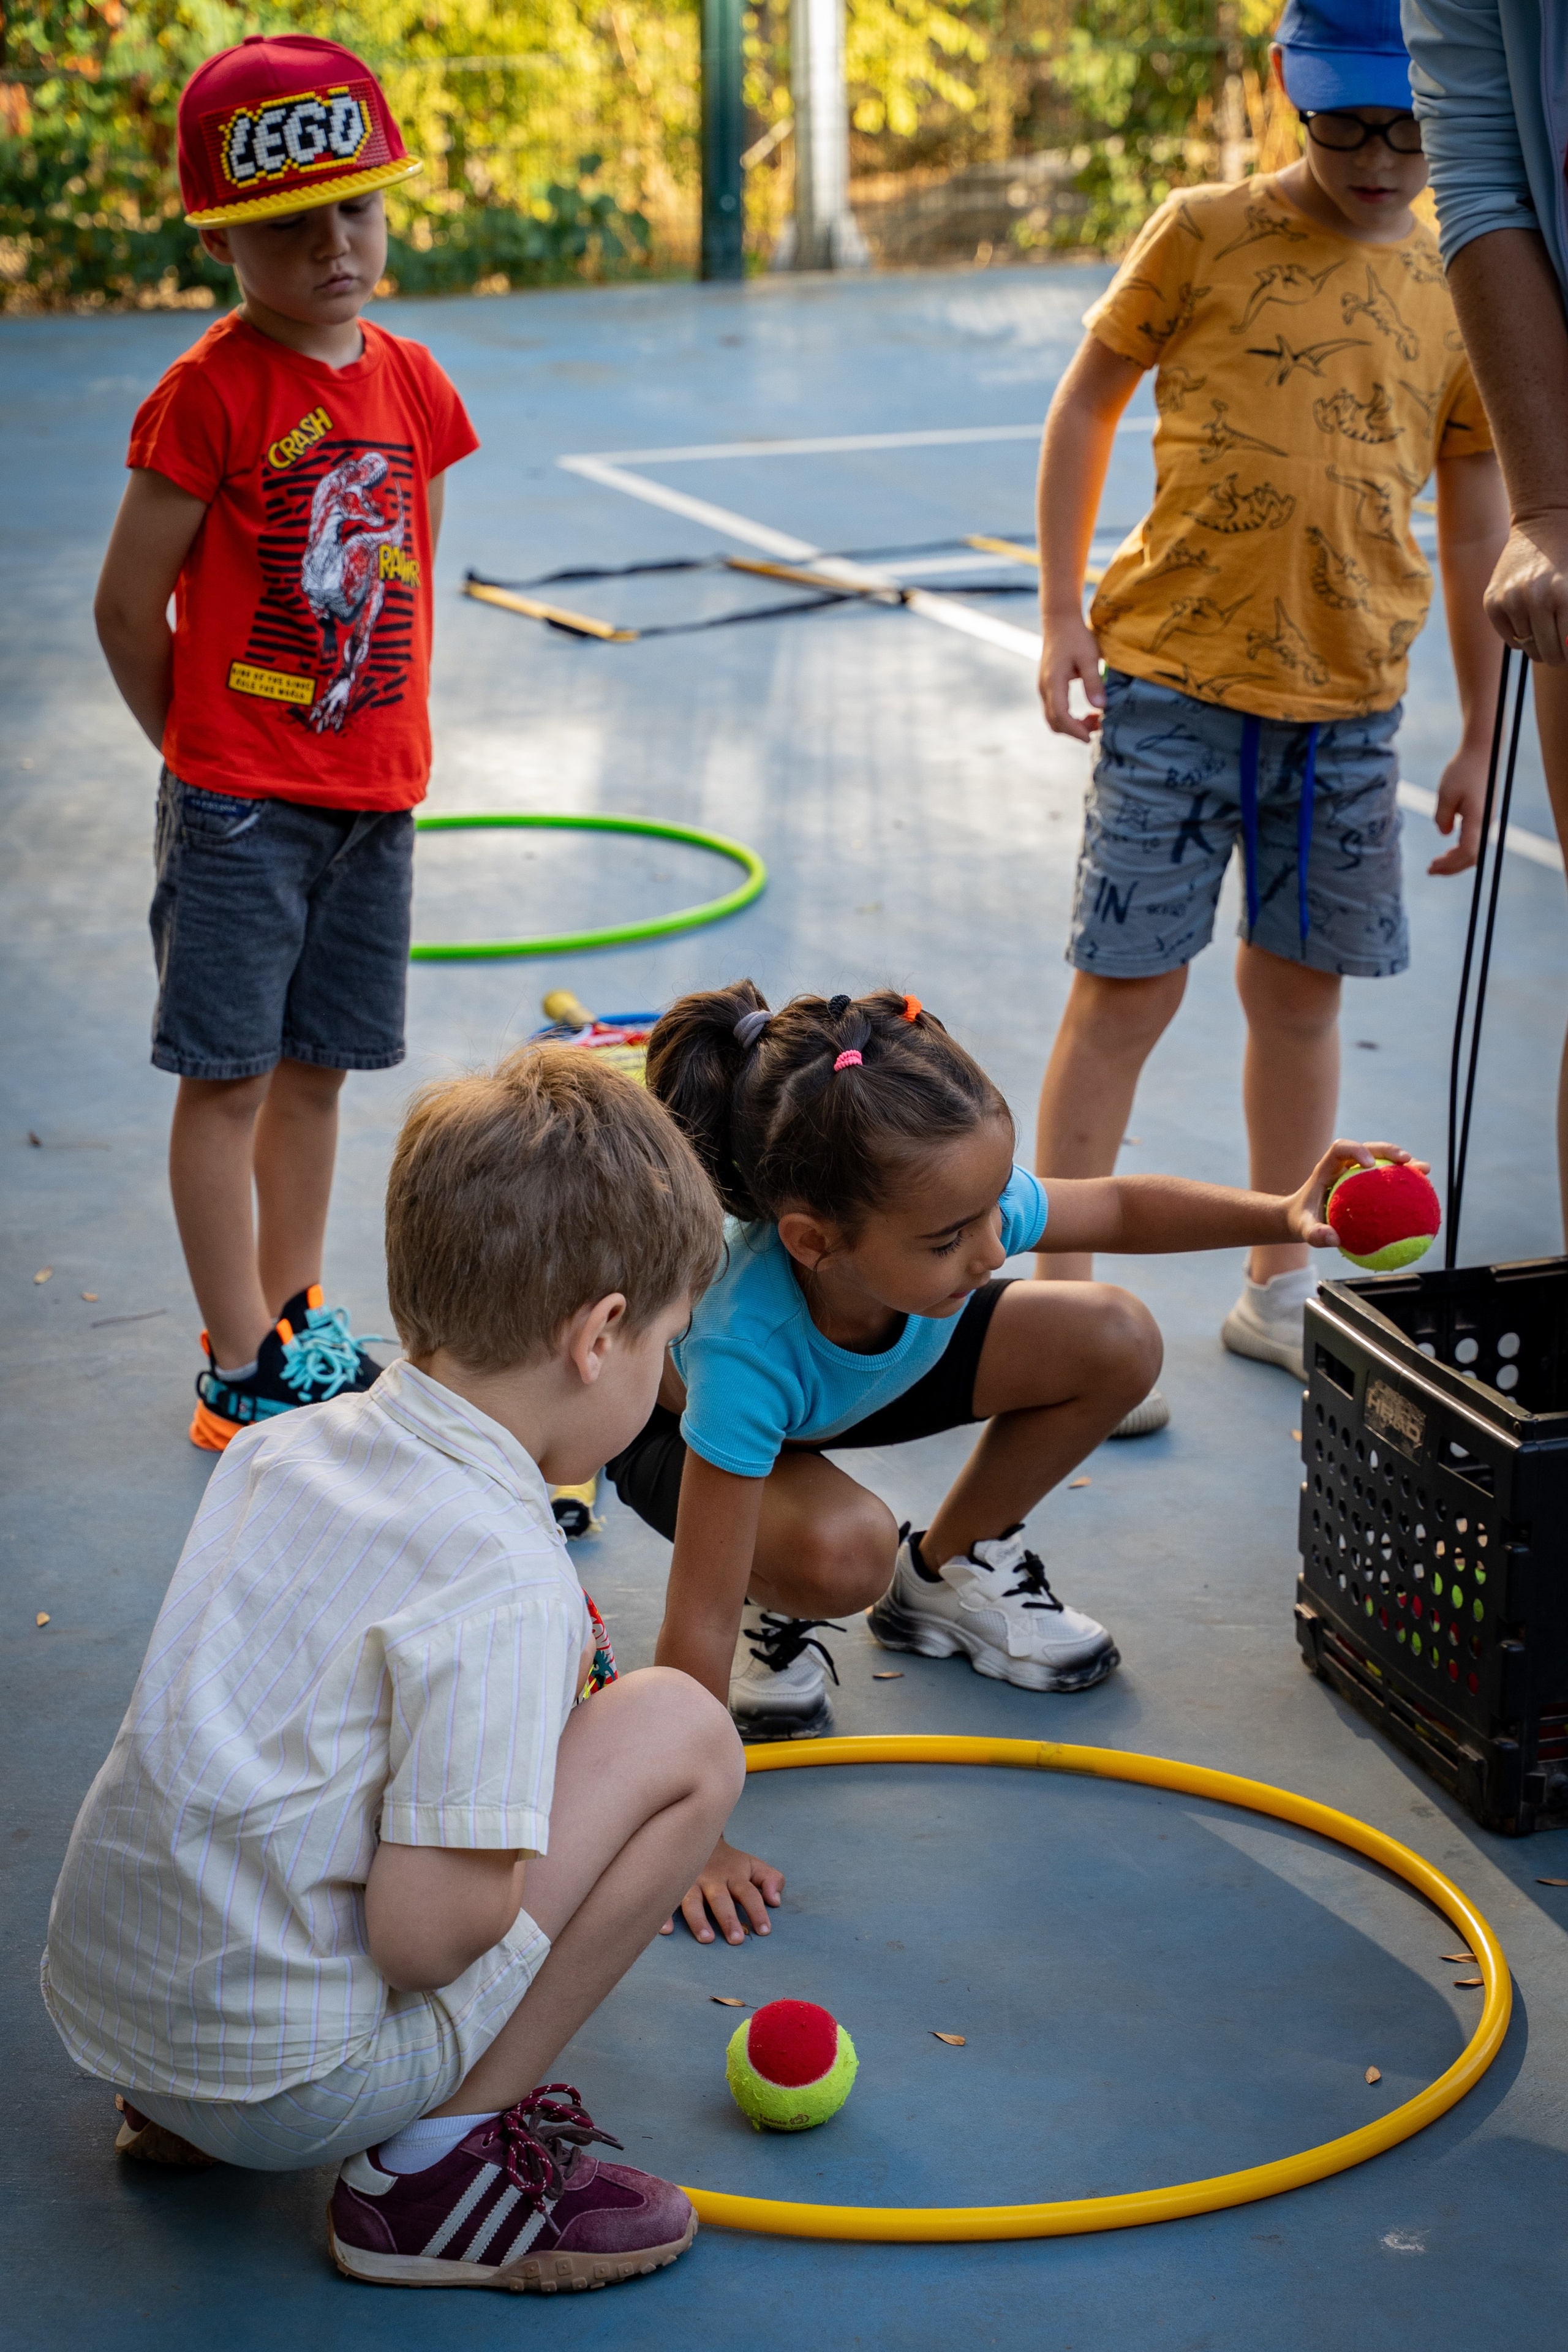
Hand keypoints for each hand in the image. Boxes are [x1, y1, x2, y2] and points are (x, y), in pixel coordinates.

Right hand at [658, 1836, 784, 1946]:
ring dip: (699, 1919)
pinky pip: (667, 1900)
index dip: (757, 1911)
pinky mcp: (672, 1886)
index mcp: (734, 1875)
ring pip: (693, 1901)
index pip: (749, 1894)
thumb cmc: (730, 1862)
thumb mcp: (753, 1865)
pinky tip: (666, 1929)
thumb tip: (775, 1901)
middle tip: (736, 1939)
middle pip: (721, 1899)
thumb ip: (771, 1880)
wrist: (698, 1836)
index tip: (764, 1931)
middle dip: (728, 1919)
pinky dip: (665, 1914)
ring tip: (706, 1938)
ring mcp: (690, 1882)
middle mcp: (712, 1879)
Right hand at [1038, 610, 1105, 741]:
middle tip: (1097, 728)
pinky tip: (1087, 711)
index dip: (1075, 730)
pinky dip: (1069, 717)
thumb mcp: (1090, 657)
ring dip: (1072, 725)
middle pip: (1054, 722)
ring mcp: (1044, 688)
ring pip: (1053, 718)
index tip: (1090, 737)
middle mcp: (1044, 688)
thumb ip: (1094, 682)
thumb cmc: (1076, 636)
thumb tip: (1100, 707)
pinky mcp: (1048, 687)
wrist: (1059, 621)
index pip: (1060, 715)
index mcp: (1053, 682)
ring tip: (1095, 719)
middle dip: (1074, 731)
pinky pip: (1055, 709)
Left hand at [1284, 1140, 1428, 1247]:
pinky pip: (1389, 1181)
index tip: (1370, 1164)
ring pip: (1384, 1160)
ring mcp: (1357, 1173)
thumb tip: (1333, 1239)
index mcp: (1327, 1168)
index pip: (1340, 1148)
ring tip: (1425, 1170)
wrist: (1302, 1219)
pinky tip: (1424, 1196)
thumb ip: (1314, 1234)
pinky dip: (1405, 1185)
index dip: (1356, 1150)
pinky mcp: (1368, 1184)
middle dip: (1389, 1150)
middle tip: (1407, 1160)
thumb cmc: (1302, 1221)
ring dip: (1404, 1163)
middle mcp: (1344, 1166)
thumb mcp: (1303, 1229)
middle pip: (1369, 1147)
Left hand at [1429, 741, 1488, 874]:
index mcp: (1478, 818)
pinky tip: (1449, 850)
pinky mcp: (1485, 815)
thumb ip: (1442, 817)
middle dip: (1451, 867)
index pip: (1466, 852)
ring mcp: (1488, 819)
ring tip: (1437, 864)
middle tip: (1430, 870)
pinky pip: (1475, 840)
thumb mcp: (1446, 794)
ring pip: (1475, 850)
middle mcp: (1487, 822)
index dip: (1449, 864)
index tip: (1431, 867)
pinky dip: (1462, 850)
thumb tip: (1444, 834)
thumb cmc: (1462, 770)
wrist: (1482, 752)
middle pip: (1472, 857)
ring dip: (1456, 860)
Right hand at [1483, 514, 1567, 666]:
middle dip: (1556, 654)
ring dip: (1538, 643)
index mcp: (1563, 595)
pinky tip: (1529, 621)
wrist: (1545, 523)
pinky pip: (1510, 638)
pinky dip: (1520, 637)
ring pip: (1527, 646)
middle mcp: (1534, 598)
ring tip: (1546, 627)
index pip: (1567, 647)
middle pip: (1547, 652)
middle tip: (1560, 648)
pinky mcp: (1492, 601)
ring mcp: (1510, 600)